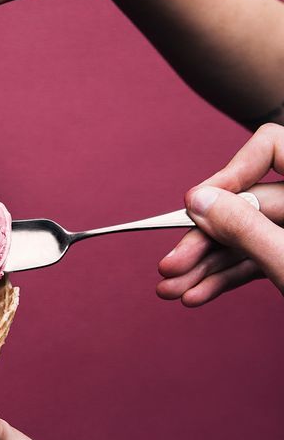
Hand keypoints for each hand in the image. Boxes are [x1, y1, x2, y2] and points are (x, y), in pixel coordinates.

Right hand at [158, 124, 283, 304]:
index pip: (271, 146)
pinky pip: (257, 259)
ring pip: (246, 238)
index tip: (198, 203)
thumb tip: (198, 200)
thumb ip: (246, 228)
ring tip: (172, 290)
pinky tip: (196, 293)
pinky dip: (227, 277)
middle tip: (169, 265)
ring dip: (205, 266)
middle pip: (246, 205)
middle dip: (202, 240)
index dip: (231, 172)